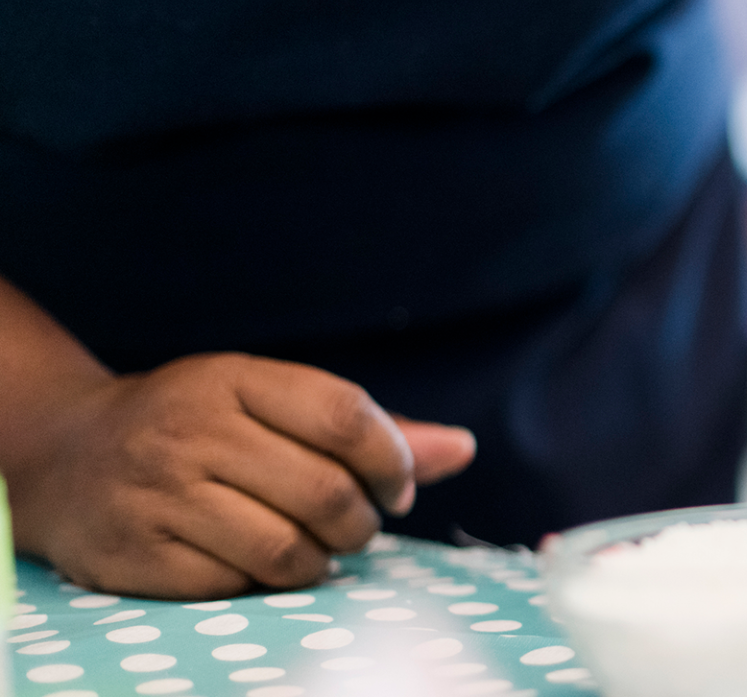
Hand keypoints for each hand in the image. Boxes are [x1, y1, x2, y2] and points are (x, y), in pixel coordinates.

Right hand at [9, 353, 474, 598]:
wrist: (65, 456)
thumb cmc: (199, 427)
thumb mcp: (273, 403)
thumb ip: (369, 430)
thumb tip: (465, 449)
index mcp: (233, 379)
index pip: (345, 417)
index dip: (391, 461)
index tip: (396, 488)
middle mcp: (191, 431)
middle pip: (325, 492)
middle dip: (363, 523)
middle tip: (357, 527)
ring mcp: (159, 493)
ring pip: (287, 549)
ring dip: (322, 561)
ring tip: (316, 548)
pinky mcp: (137, 553)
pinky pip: (236, 585)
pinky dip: (265, 584)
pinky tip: (260, 564)